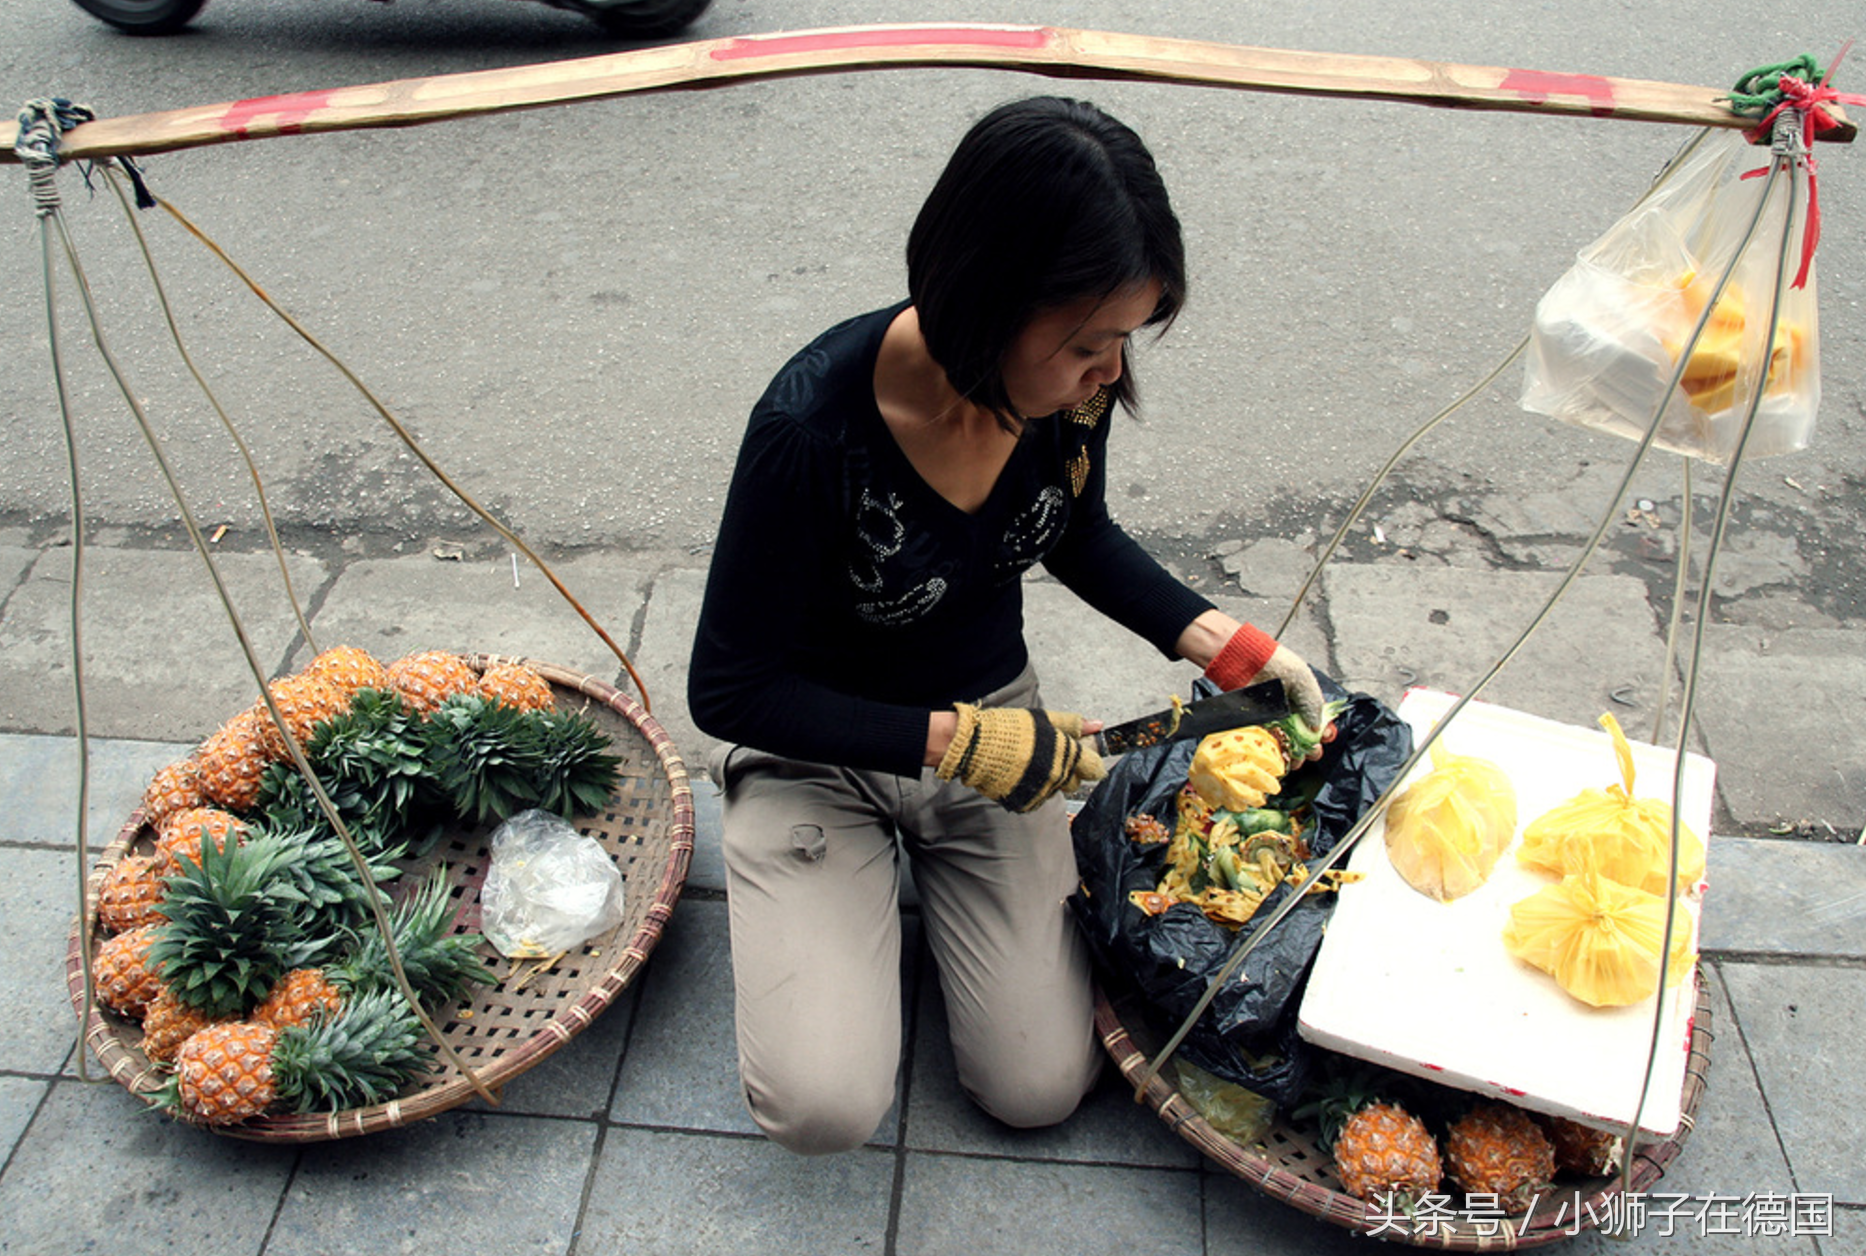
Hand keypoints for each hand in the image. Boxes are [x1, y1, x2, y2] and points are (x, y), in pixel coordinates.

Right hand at [936, 704, 1105, 812]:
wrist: (975, 747)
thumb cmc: (1008, 730)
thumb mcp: (1044, 719)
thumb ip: (1073, 724)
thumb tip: (1097, 725)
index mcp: (1064, 755)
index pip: (1093, 767)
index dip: (1090, 762)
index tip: (1084, 757)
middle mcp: (1056, 778)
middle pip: (1075, 781)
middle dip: (1068, 770)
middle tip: (1049, 755)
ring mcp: (1040, 793)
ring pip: (1055, 790)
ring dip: (1049, 779)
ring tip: (1029, 762)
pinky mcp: (1025, 803)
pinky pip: (1038, 798)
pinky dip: (1033, 788)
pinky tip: (1020, 773)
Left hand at [1204, 623, 1329, 747]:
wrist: (1247, 662)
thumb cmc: (1276, 665)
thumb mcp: (1303, 681)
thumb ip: (1313, 704)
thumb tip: (1318, 728)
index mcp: (1305, 703)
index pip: (1320, 723)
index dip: (1325, 733)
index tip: (1325, 736)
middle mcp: (1291, 715)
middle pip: (1306, 739)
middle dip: (1313, 749)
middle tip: (1313, 750)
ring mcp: (1275, 722)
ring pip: (1289, 746)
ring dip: (1296, 756)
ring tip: (1298, 759)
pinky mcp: (1259, 727)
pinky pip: (1271, 744)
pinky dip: (1278, 753)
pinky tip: (1283, 756)